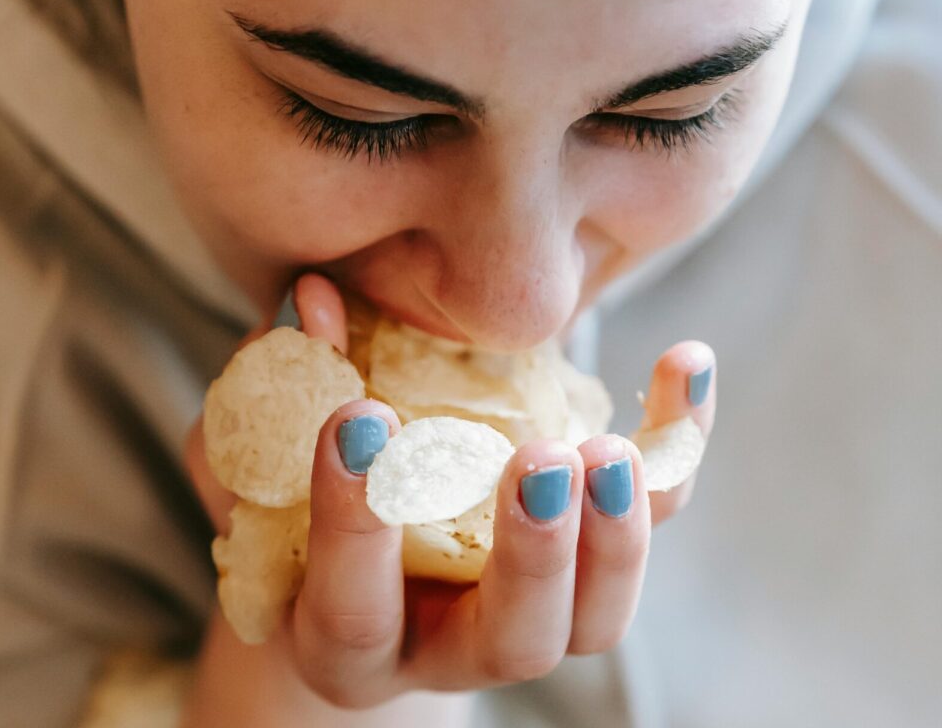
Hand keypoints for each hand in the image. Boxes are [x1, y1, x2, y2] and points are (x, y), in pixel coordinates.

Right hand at [182, 273, 716, 721]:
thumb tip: (313, 299)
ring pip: (598, 616)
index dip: (355, 522)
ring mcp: (533, 613)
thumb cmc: (293, 510)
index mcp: (349, 636)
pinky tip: (687, 364)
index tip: (361, 418)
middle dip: (532, 555)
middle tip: (539, 462)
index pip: (353, 606)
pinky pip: (652, 520)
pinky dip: (675, 450)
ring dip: (617, 532)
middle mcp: (450, 647)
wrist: (369, 561)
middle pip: (512, 641)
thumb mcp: (259, 462)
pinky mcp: (590, 559)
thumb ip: (272, 397)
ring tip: (611, 446)